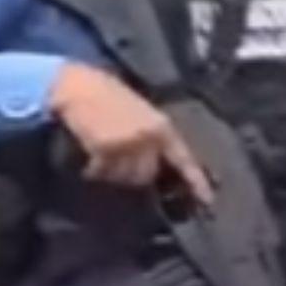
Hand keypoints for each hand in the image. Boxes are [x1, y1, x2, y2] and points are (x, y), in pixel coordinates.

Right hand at [49, 63, 212, 204]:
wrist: (77, 85)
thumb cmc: (108, 96)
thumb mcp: (141, 112)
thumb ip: (154, 136)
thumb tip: (159, 166)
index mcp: (163, 127)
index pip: (184, 159)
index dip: (197, 181)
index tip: (207, 200)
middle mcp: (150, 137)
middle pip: (147, 175)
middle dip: (135, 174)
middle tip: (119, 162)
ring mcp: (129, 143)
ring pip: (125, 177)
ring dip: (113, 173)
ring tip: (104, 156)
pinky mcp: (106, 148)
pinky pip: (103, 173)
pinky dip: (95, 171)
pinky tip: (90, 159)